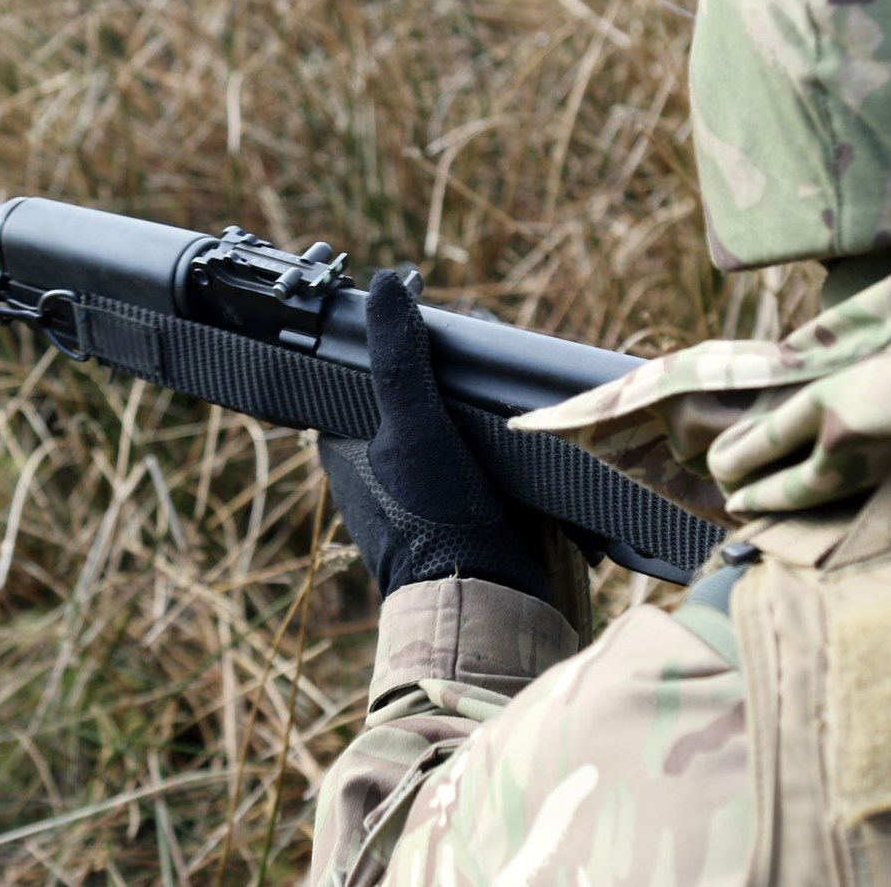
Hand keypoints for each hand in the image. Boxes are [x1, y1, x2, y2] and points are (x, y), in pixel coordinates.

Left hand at [318, 271, 551, 602]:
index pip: (378, 374)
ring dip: (502, 422)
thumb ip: (398, 359)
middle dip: (469, 385)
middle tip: (500, 370)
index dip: (417, 348)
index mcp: (349, 445)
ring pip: (469, 430)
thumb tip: (383, 284)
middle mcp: (384, 468)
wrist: (489, 607)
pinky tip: (542, 443)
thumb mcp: (412, 427)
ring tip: (526, 401)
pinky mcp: (475, 515)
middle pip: (429, 399)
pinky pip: (500, 469)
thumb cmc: (433, 520)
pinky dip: (522, 461)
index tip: (459, 332)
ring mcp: (432, 492)